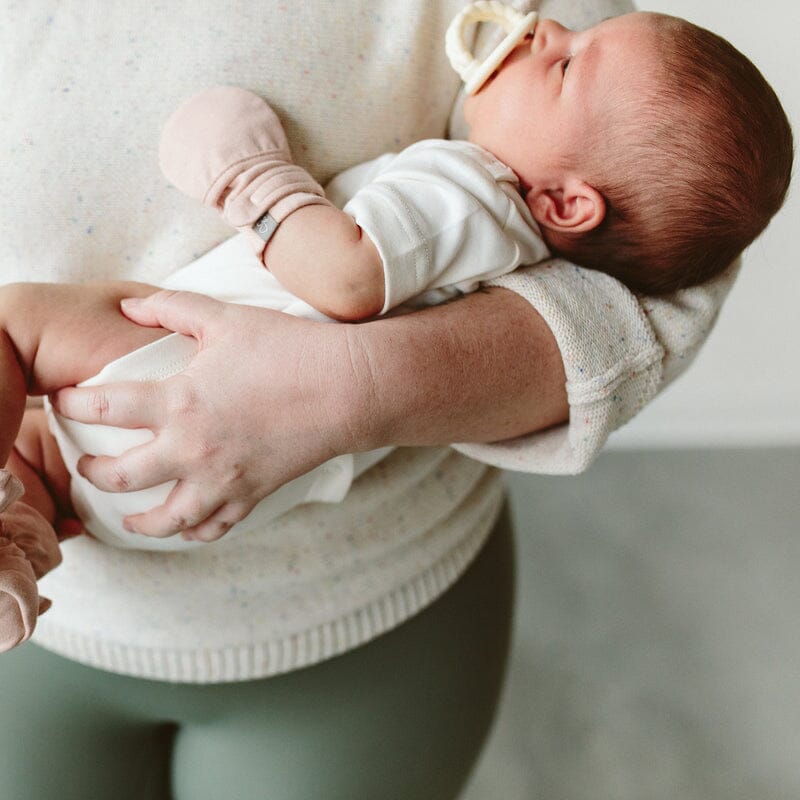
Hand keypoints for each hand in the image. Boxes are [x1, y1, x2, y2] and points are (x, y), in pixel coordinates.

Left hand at [51, 291, 366, 540]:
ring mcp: (222, 479)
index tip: (65, 400)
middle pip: (119, 478)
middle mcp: (192, 449)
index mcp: (179, 401)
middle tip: (87, 463)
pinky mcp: (251, 494)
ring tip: (127, 517)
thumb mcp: (225, 318)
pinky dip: (195, 532)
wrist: (345, 389)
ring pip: (164, 521)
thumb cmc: (288, 350)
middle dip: (92, 471)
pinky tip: (187, 526)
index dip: (73, 403)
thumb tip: (129, 306)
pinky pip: (214, 528)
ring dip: (137, 522)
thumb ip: (171, 308)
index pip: (105, 408)